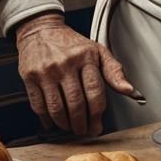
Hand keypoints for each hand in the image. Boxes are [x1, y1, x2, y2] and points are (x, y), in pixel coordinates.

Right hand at [15, 13, 133, 136]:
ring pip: (57, 109)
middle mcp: (66, 63)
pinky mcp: (30, 77)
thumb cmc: (71, 44)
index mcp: (86, 56)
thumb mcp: (97, 51)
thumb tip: (130, 91)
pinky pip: (39, 107)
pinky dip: (47, 119)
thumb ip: (114, 71)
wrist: (41, 30)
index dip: (97, 114)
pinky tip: (53, 122)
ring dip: (65, 124)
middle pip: (76, 104)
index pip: (95, 92)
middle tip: (84, 131)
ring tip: (70, 127)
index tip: (97, 125)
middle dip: (82, 124)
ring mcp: (47, 71)